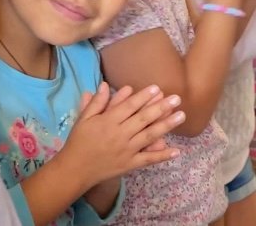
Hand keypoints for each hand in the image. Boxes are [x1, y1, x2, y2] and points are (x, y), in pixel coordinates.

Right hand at [60, 83, 184, 187]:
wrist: (74, 170)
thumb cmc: (79, 141)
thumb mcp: (83, 119)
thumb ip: (96, 103)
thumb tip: (105, 84)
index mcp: (107, 122)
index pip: (128, 107)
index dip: (143, 97)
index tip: (157, 88)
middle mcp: (119, 135)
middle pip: (142, 119)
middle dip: (160, 108)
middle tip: (177, 98)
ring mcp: (126, 151)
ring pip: (149, 136)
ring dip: (166, 126)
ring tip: (181, 116)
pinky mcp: (129, 165)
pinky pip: (147, 160)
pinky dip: (162, 156)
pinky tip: (177, 151)